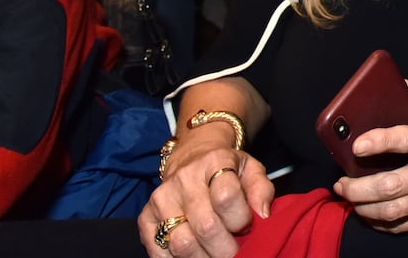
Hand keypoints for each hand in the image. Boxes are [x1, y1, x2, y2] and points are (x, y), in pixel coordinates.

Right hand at [137, 140, 272, 257]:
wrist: (193, 160)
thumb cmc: (228, 171)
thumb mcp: (251, 171)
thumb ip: (261, 191)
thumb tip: (262, 216)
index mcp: (214, 161)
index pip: (226, 197)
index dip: (240, 219)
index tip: (246, 227)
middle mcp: (184, 178)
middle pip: (205, 226)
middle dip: (226, 249)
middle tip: (235, 253)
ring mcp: (161, 198)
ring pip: (182, 243)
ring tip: (215, 256)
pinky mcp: (145, 217)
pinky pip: (158, 252)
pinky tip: (195, 255)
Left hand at [332, 81, 407, 232]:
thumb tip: (401, 83)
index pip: (407, 140)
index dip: (380, 142)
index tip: (357, 145)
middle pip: (393, 184)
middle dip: (360, 188)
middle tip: (341, 184)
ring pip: (395, 209)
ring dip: (366, 208)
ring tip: (351, 200)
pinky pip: (406, 225)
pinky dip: (383, 224)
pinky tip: (371, 215)